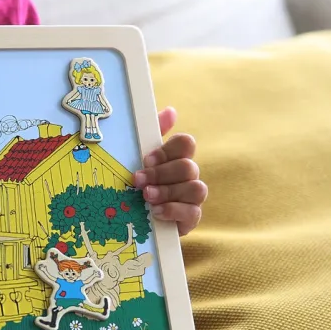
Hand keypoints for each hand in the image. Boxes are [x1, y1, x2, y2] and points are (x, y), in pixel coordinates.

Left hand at [132, 108, 206, 237]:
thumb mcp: (138, 157)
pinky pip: (193, 212)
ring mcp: (192, 197)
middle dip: (161, 174)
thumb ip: (152, 134)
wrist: (134, 218)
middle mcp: (189, 175)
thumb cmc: (139, 183)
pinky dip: (173, 210)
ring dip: (168, 191)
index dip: (168, 150)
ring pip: (196, 188)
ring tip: (146, 197)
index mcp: (176, 157)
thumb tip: (171, 111)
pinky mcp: (191, 218)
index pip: (185, 143)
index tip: (146, 159)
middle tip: (138, 180)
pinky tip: (155, 212)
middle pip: (188, 166)